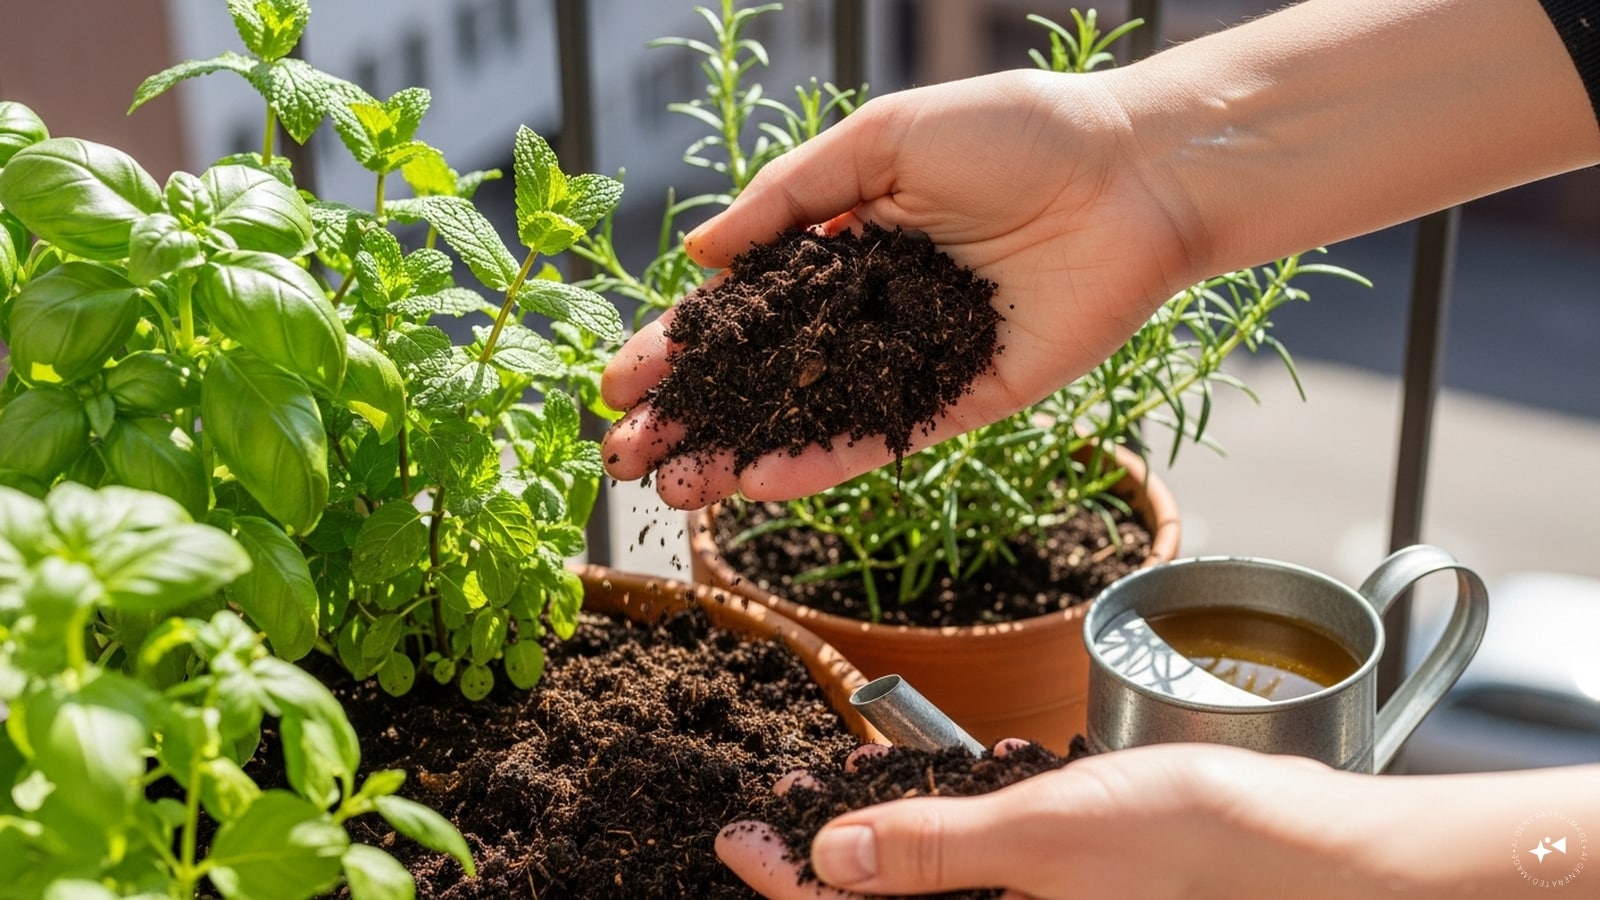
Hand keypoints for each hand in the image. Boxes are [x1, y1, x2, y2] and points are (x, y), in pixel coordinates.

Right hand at [601, 68, 1200, 508]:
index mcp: (845, 244)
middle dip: (693, 415)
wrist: (1135, 173)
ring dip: (740, 452)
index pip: (743, 307)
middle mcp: (870, 309)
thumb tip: (701, 255)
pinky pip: (882, 437)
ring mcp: (913, 360)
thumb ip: (790, 198)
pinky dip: (823, 462)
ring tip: (674, 489)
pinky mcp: (963, 398)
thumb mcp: (883, 142)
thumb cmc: (1015, 132)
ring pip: (810, 417)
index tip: (619, 381)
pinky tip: (760, 482)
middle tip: (625, 454)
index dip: (681, 345)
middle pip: (764, 375)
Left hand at [717, 742, 1376, 899]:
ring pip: (944, 886)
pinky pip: (1002, 876)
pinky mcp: (1081, 898)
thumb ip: (934, 850)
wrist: (1321, 863)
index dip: (785, 881)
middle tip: (806, 785)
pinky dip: (975, 827)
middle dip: (843, 846)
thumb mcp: (1046, 839)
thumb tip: (831, 859)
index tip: (738, 832)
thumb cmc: (1197, 852)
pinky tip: (987, 769)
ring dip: (907, 828)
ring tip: (877, 769)